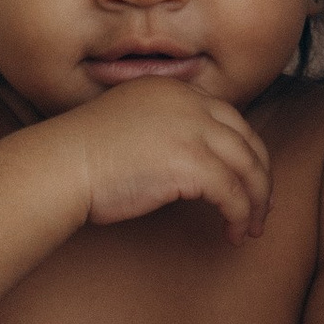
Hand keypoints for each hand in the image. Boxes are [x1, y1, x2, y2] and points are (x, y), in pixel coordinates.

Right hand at [54, 81, 271, 239]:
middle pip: (247, 140)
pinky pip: (234, 194)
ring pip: (248, 168)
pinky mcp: (193, 163)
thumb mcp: (129, 123)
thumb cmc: (82, 156)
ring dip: (256, 202)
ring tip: (252, 228)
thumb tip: (187, 166)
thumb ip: (163, 129)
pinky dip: (241, 216)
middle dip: (259, 177)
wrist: (62, 165)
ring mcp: (194, 130)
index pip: (228, 118)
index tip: (246, 178)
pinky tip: (233, 233)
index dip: (244, 151)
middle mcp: (190, 103)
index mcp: (174, 90)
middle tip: (261, 207)